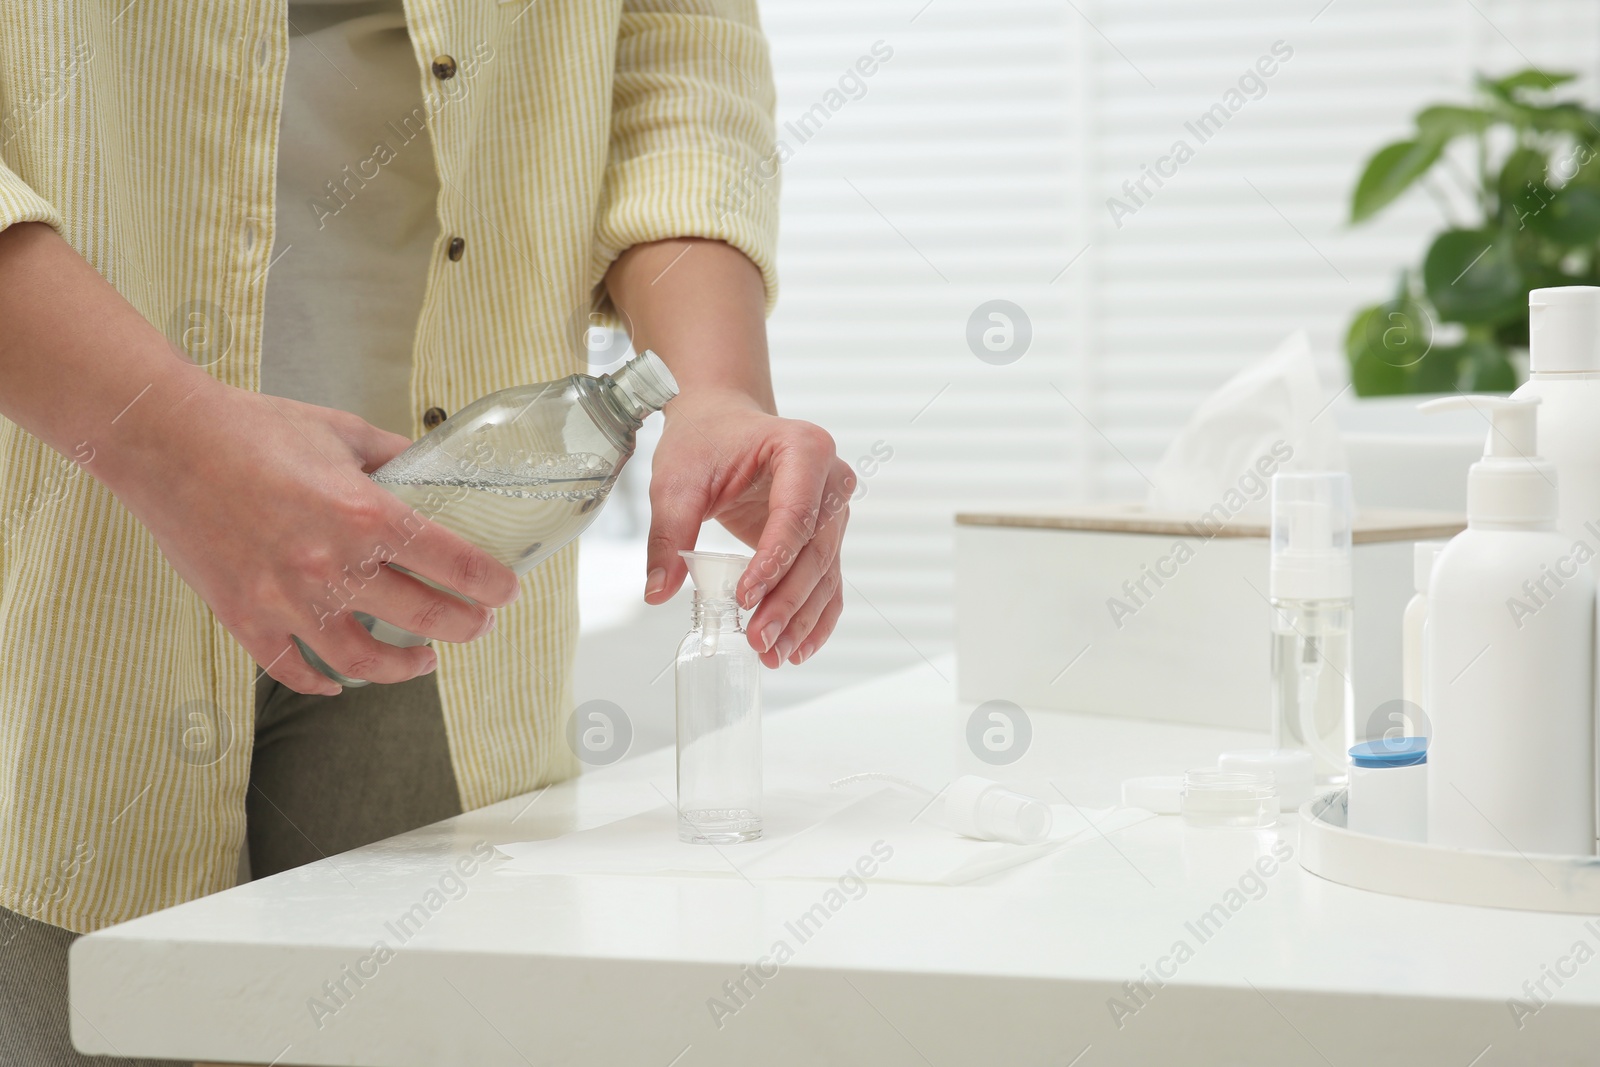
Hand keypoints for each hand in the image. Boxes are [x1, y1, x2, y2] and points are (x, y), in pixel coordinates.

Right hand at [111, 378, 520, 694]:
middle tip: (478, 625)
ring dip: (403, 668)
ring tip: (424, 660)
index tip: (506, 592)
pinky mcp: (243, 618)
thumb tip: (432, 471)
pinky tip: (340, 685)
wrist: (165, 440)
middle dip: (464, 626)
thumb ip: (394, 456)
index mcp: (365, 513)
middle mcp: (332, 565)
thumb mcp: (342, 431)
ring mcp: (286, 599)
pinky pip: (292, 670)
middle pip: (423, 617)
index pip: (452, 561)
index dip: (490, 583)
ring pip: (362, 662)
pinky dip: (322, 685)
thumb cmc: (253, 428)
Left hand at [644, 388, 852, 666]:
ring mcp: (834, 510)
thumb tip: (658, 590)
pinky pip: (827, 580)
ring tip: (772, 654)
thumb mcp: (677, 480)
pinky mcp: (825, 535)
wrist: (722, 420)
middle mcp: (831, 480)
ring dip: (802, 619)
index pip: (794, 514)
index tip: (744, 598)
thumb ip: (669, 534)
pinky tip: (796, 648)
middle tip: (758, 638)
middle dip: (787, 601)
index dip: (772, 561)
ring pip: (825, 572)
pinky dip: (814, 617)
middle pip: (815, 551)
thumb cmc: (706, 439)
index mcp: (803, 449)